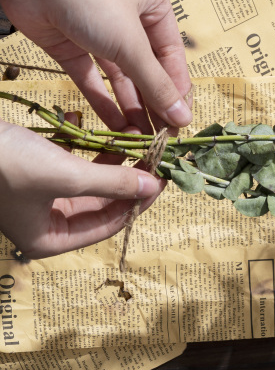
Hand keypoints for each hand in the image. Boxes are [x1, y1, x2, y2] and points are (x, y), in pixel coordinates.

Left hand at [0, 0, 192, 131]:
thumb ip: (156, 84)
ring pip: (120, 78)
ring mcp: (99, 34)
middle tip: (161, 138)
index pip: (172, 59)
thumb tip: (181, 117)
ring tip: (140, 139)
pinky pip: (92, 79)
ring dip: (131, 107)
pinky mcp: (72, 46)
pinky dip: (102, 102)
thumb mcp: (131, 43)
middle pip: (147, 70)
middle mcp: (129, 21)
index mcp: (155, 8)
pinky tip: (115, 126)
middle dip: (153, 104)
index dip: (176, 92)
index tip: (180, 124)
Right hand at [0, 121, 163, 258]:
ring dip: (113, 160)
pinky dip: (88, 149)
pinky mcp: (35, 173)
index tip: (164, 176)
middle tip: (155, 153)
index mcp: (50, 240)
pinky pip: (74, 165)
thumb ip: (113, 183)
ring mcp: (40, 199)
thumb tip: (153, 187)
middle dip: (129, 177)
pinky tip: (99, 129)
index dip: (140, 200)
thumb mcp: (65, 175)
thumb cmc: (4, 163)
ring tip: (135, 137)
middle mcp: (46, 224)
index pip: (111, 225)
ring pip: (92, 182)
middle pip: (104, 204)